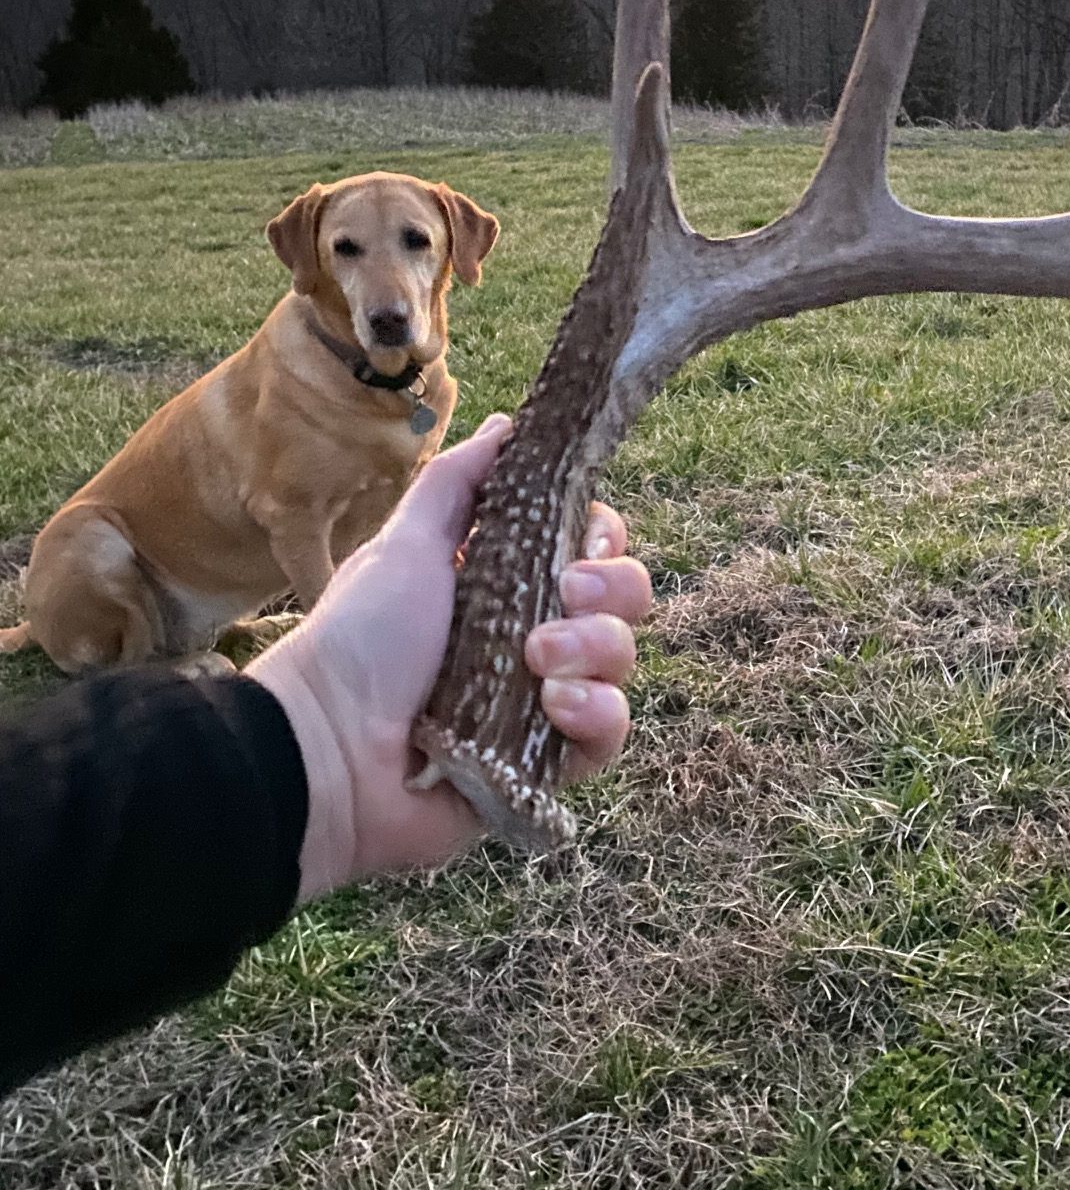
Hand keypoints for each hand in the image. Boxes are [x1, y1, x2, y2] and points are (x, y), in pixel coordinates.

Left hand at [247, 414, 649, 900]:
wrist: (328, 750)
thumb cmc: (360, 640)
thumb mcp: (407, 542)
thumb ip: (459, 481)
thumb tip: (506, 425)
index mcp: (505, 583)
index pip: (592, 550)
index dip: (603, 541)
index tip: (585, 540)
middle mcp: (534, 637)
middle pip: (622, 599)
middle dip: (609, 589)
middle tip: (564, 594)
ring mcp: (544, 702)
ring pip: (621, 661)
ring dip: (595, 649)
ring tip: (538, 661)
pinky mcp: (546, 764)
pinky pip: (609, 732)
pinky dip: (596, 714)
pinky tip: (555, 706)